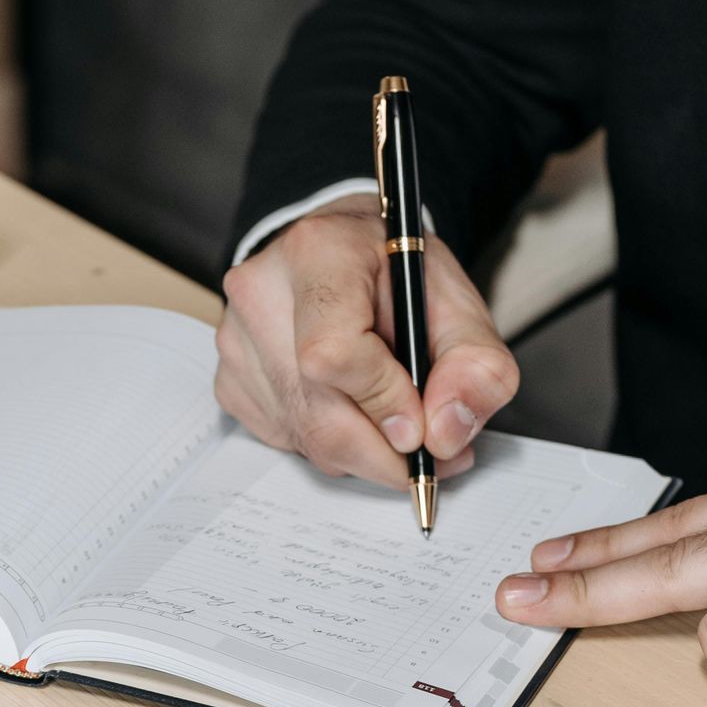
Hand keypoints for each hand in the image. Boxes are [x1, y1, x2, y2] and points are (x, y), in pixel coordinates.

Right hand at [215, 195, 519, 489]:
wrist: (340, 254)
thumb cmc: (393, 274)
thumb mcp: (457, 302)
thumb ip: (476, 366)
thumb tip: (446, 435)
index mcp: (317, 254)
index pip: (332, 354)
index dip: (383, 402)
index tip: (422, 422)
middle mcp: (260, 294)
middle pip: (317, 414)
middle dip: (384, 451)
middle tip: (429, 450)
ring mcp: (236, 342)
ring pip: (306, 438)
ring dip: (362, 449)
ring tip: (392, 413)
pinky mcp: (230, 382)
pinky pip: (287, 441)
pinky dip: (330, 442)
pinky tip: (349, 406)